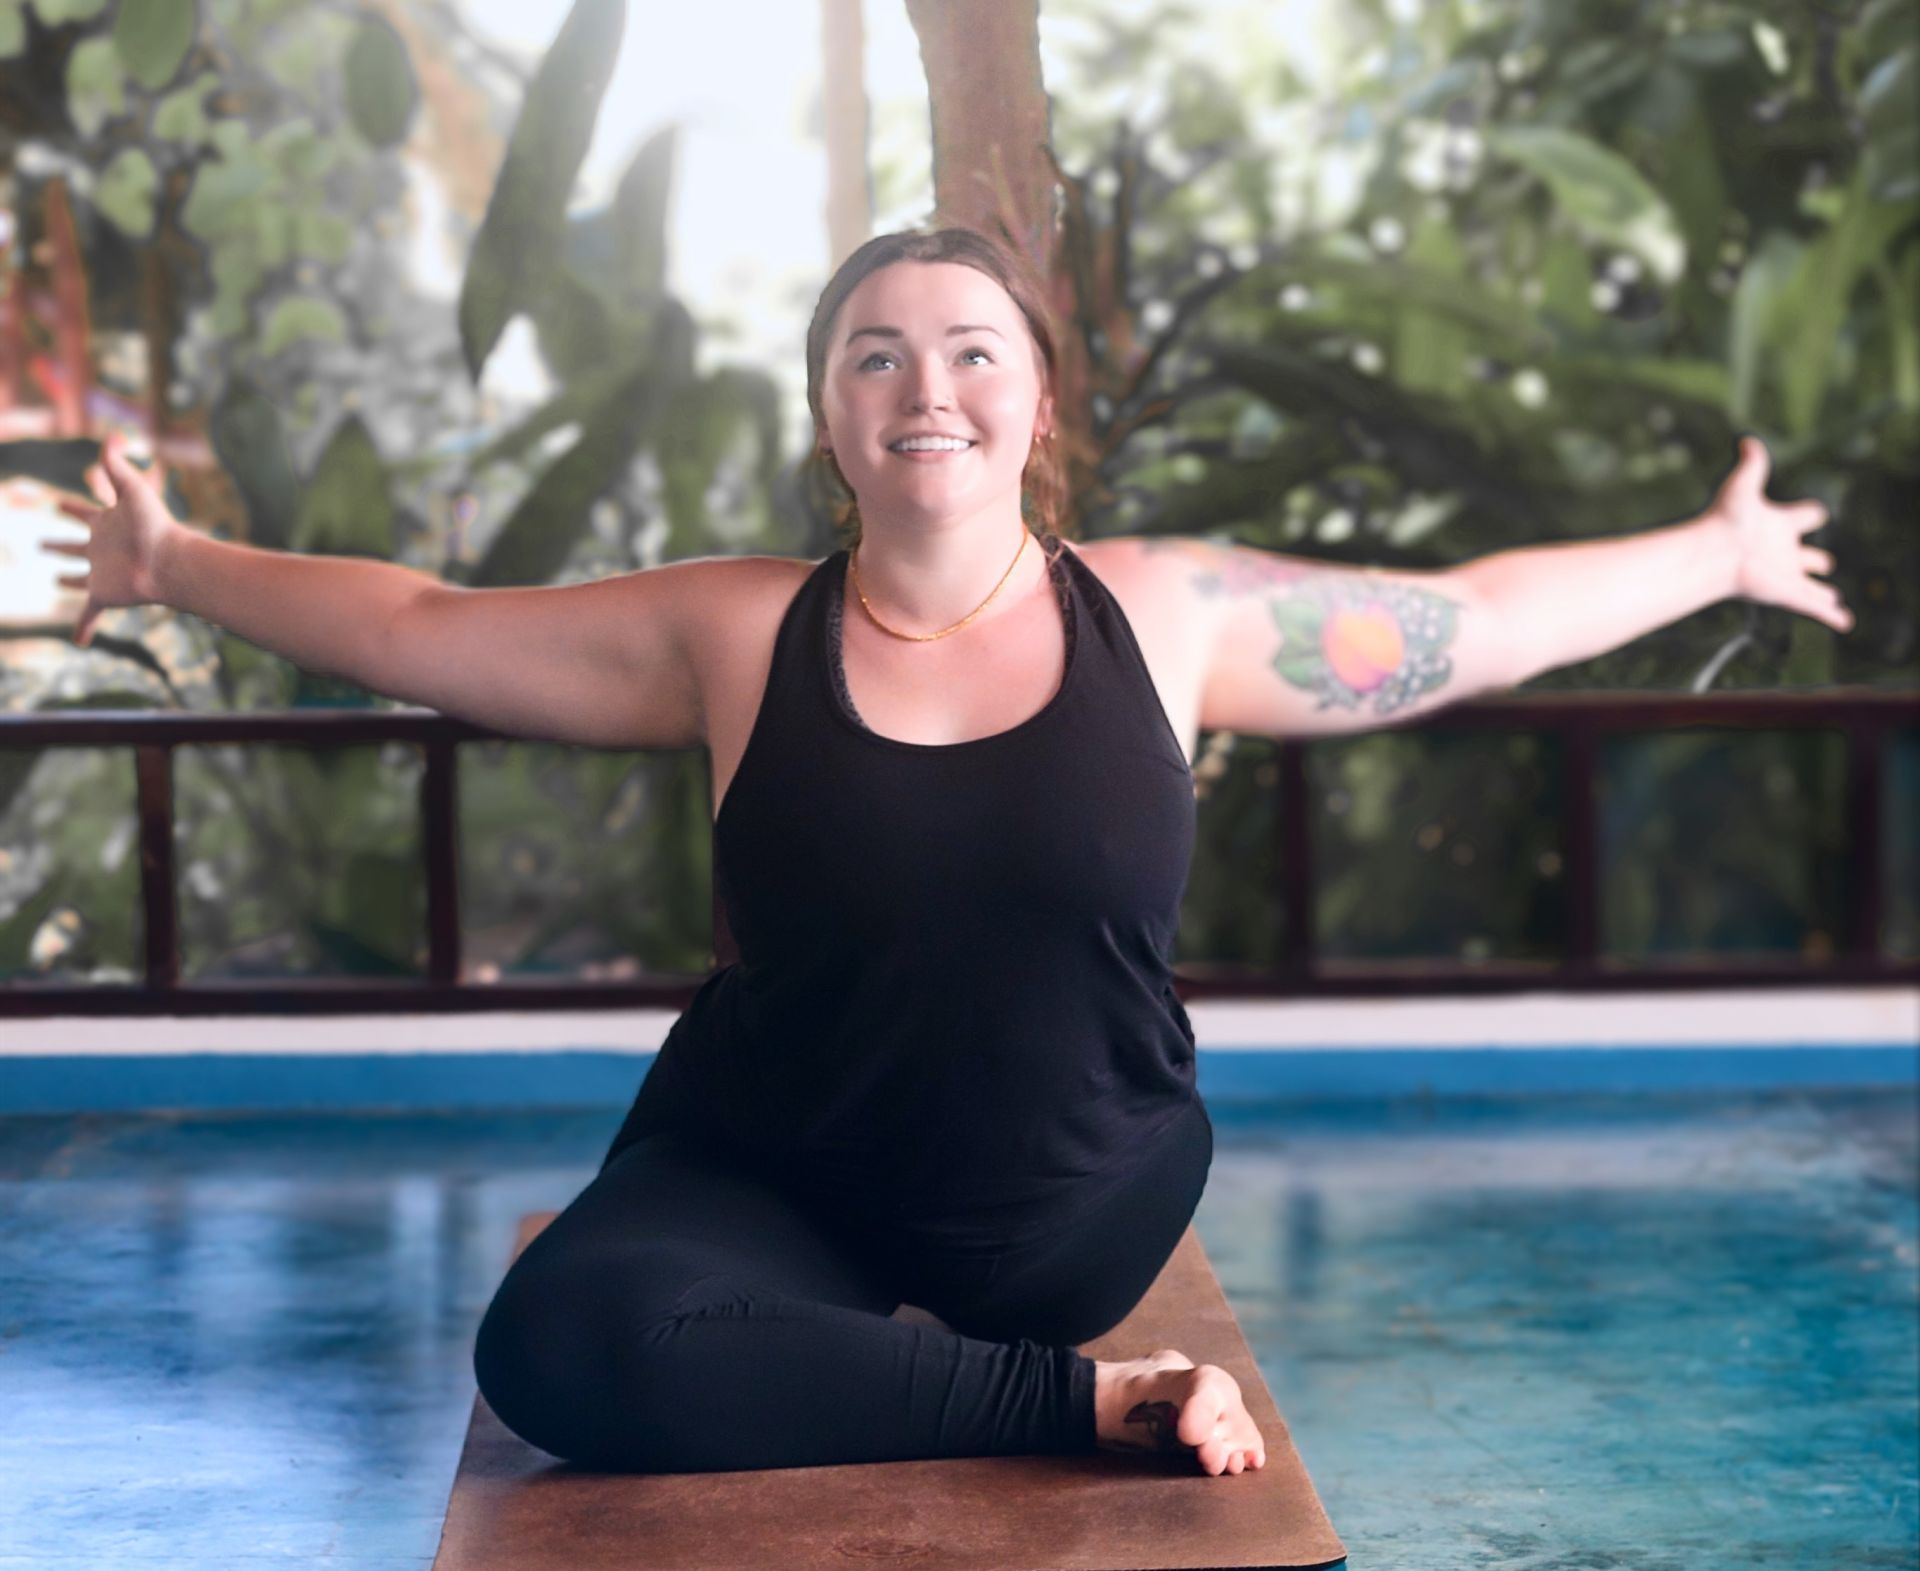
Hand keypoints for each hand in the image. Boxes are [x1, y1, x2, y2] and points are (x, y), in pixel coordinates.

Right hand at [39, 434, 180, 647]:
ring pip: (78, 579)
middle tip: (41, 544)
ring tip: (58, 581)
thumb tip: (110, 435)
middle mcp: (101, 549)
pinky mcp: (104, 594)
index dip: (70, 508)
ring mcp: (101, 573)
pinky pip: (89, 614)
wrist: (171, 562)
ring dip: (68, 581)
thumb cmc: (155, 526)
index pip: (83, 513)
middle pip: (74, 546)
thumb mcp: (134, 489)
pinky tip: (80, 642)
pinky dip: (84, 628)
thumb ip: (118, 464)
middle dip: (58, 544)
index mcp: (106, 525)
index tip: (57, 503)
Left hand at [1702, 435, 1851, 632]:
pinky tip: (1844, 623)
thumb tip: (1748, 440)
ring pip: (1810, 586)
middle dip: (1815, 561)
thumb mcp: (1742, 486)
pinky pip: (1813, 606)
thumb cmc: (1725, 519)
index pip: (1801, 516)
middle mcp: (1782, 552)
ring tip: (1832, 598)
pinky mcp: (1787, 593)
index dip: (1811, 514)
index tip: (1817, 514)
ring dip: (1823, 593)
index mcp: (1777, 525)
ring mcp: (1785, 574)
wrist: (1712, 553)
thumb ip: (1751, 464)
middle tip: (1824, 564)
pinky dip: (1832, 616)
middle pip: (1804, 557)